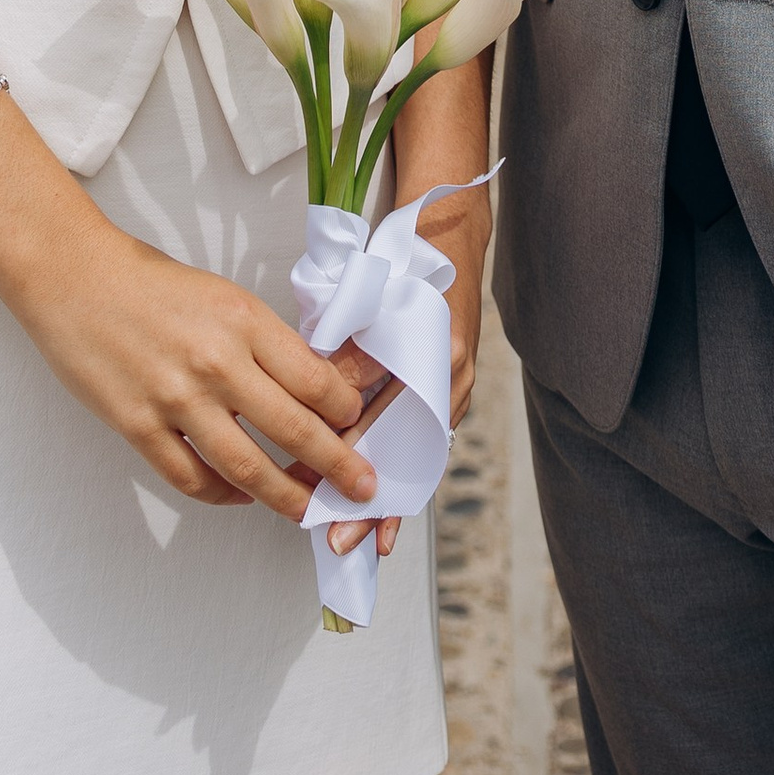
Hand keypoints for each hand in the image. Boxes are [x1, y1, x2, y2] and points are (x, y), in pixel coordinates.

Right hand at [19, 213, 379, 527]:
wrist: (75, 277)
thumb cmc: (149, 282)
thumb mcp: (221, 297)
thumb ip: (260, 342)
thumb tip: (305, 389)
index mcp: (244, 320)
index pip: (315, 378)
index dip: (345, 412)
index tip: (357, 426)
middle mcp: (217, 361)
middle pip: (294, 429)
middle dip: (337, 466)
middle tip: (361, 487)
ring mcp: (176, 398)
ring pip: (247, 466)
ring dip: (285, 496)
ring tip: (308, 510)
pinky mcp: (139, 426)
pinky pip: (192, 477)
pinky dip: (223, 495)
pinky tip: (239, 496)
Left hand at [322, 182, 490, 559]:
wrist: (444, 234)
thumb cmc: (403, 262)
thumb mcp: (372, 302)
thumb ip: (349, 354)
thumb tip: (321, 405)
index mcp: (436, 356)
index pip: (388, 424)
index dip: (353, 463)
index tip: (325, 496)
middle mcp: (451, 382)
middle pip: (407, 456)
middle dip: (371, 504)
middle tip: (336, 539)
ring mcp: (453, 392)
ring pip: (412, 457)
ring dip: (381, 499)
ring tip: (351, 539)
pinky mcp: (445, 396)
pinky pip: (417, 445)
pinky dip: (395, 477)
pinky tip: (377, 515)